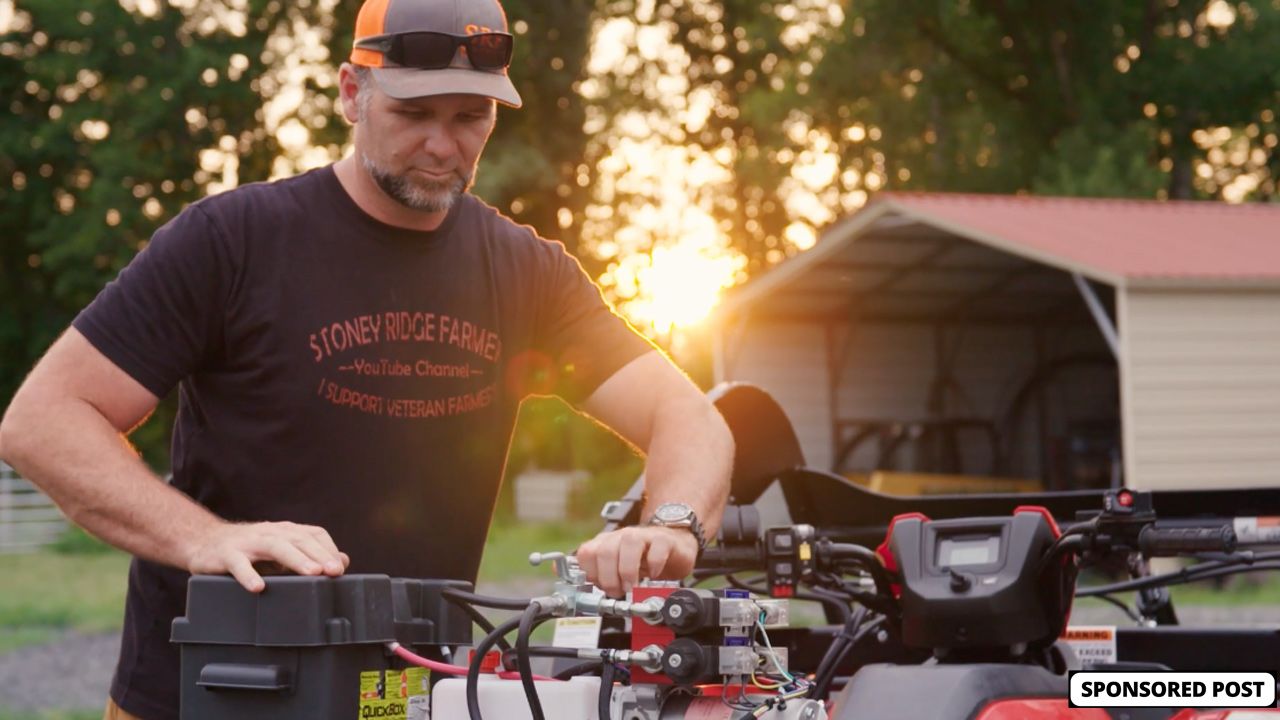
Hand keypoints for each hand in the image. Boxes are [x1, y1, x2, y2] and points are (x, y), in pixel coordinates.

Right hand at [185, 521, 349, 591]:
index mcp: (284, 531)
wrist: (204, 541)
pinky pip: (238, 564)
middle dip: (319, 555)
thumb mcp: (281, 550)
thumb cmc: (249, 549)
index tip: (340, 568)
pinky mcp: (226, 554)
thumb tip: (342, 562)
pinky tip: (258, 587)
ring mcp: (248, 542)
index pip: (313, 534)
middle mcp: (269, 532)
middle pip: (298, 539)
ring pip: (274, 546)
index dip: (328, 550)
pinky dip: (248, 575)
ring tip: (312, 573)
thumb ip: (309, 555)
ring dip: (295, 559)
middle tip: (334, 572)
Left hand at [576, 526, 697, 596]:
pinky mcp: (664, 540)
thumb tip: (567, 578)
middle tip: (619, 591)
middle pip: (605, 550)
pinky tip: (653, 574)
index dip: (591, 575)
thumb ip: (594, 574)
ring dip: (628, 570)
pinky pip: (657, 547)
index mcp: (606, 544)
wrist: (673, 546)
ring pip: (629, 543)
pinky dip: (654, 564)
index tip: (601, 589)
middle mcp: (621, 537)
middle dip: (609, 577)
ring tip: (633, 586)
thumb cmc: (643, 560)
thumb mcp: (616, 569)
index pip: (586, 553)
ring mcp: (643, 536)